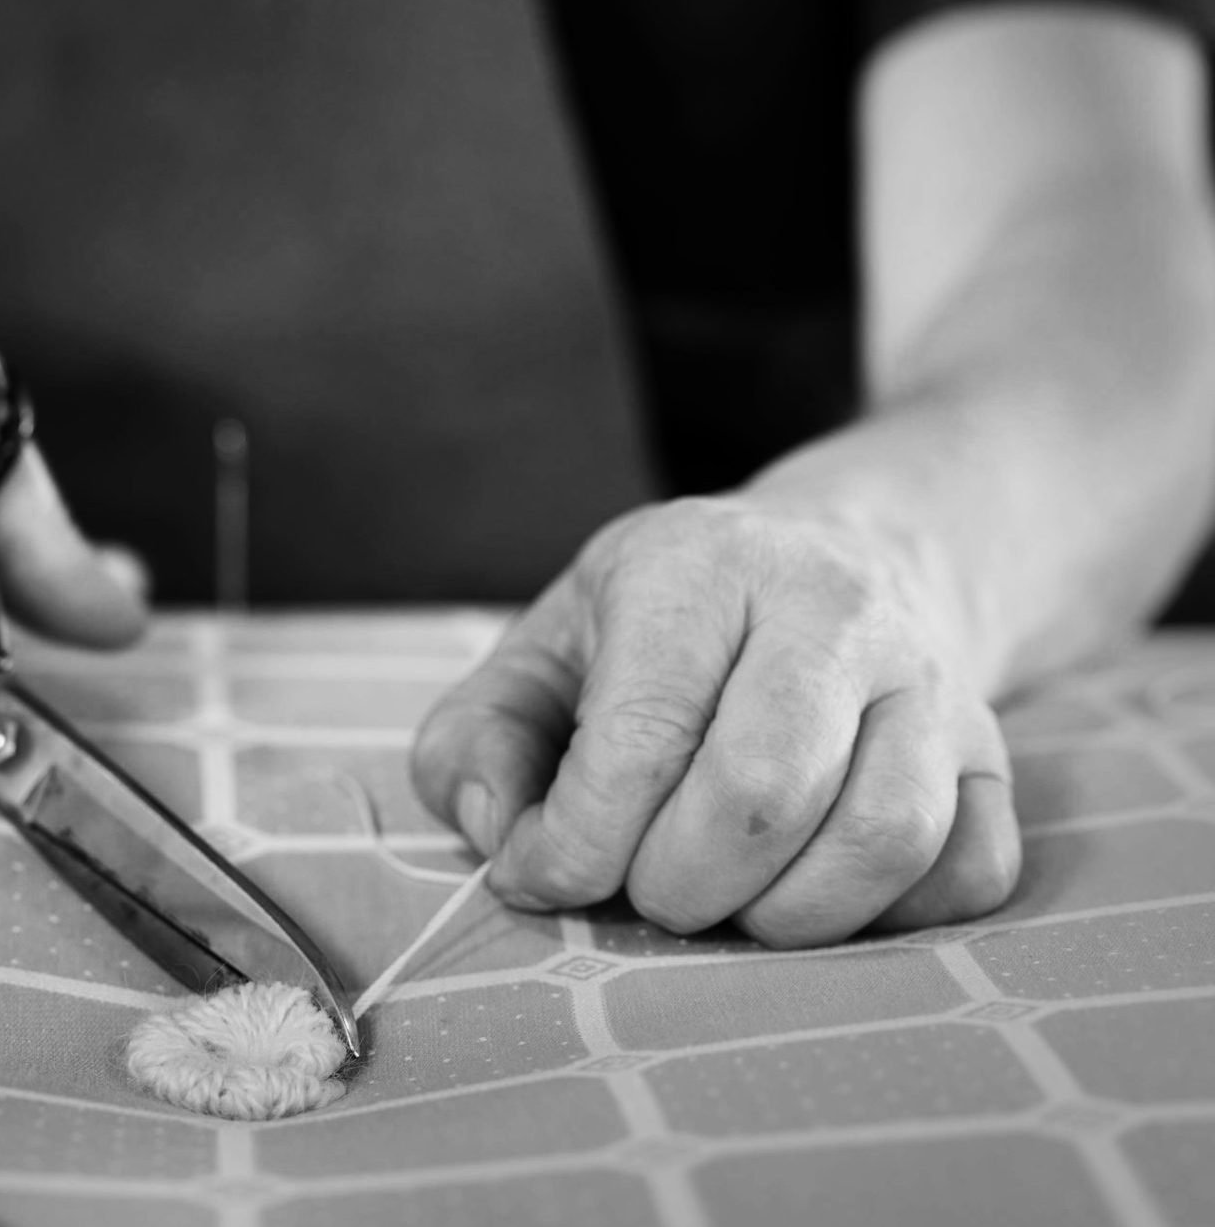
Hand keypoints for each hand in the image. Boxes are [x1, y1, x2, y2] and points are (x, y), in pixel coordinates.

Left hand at [412, 495, 1020, 946]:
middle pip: (761, 795)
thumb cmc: (665, 625)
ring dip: (782, 913)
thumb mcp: (542, 646)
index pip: (641, 739)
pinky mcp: (995, 752)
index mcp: (697, 567)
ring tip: (727, 893)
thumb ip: (477, 739)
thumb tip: (503, 835)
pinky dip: (885, 918)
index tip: (546, 874)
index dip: (580, 843)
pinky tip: (816, 884)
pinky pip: (967, 871)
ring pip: (882, 839)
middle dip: (676, 884)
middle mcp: (830, 609)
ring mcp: (931, 680)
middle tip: (645, 884)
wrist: (843, 553)